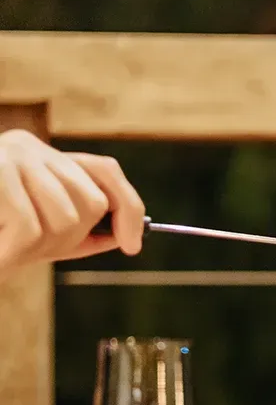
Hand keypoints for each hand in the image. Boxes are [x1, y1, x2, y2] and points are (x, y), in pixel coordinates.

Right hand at [0, 129, 144, 274]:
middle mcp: (30, 146)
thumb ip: (76, 234)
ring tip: (3, 250)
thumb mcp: (31, 233)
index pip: (106, 172)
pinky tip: (0, 258)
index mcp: (44, 158)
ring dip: (34, 249)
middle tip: (23, 251)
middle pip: (91, 203)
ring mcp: (10, 153)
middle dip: (66, 240)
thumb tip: (125, 238)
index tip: (133, 246)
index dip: (128, 208)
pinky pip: (30, 226)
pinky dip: (15, 254)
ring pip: (67, 217)